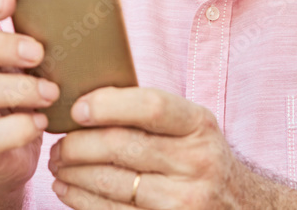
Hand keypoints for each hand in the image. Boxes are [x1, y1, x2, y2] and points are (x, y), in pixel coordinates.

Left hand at [47, 86, 244, 208]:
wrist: (240, 206)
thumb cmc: (198, 157)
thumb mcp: (190, 127)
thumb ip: (148, 111)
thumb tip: (85, 97)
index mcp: (199, 126)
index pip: (150, 106)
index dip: (107, 105)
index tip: (76, 109)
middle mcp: (196, 163)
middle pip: (120, 146)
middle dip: (76, 144)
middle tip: (56, 143)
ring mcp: (183, 200)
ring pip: (110, 182)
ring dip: (72, 172)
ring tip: (57, 163)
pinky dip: (80, 199)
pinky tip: (67, 188)